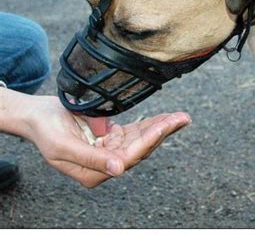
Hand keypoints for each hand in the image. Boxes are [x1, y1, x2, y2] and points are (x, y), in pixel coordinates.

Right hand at [21, 95, 190, 186]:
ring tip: (181, 117)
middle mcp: (106, 163)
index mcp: (94, 172)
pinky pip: (135, 131)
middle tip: (183, 118)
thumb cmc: (46, 131)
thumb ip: (91, 159)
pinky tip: (165, 118)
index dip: (149, 140)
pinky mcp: (112, 137)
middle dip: (163, 132)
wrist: (37, 116)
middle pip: (141, 148)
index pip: (129, 157)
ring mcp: (110, 150)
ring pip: (142, 139)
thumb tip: (119, 170)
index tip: (166, 126)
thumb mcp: (63, 146)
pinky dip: (150, 124)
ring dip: (161, 127)